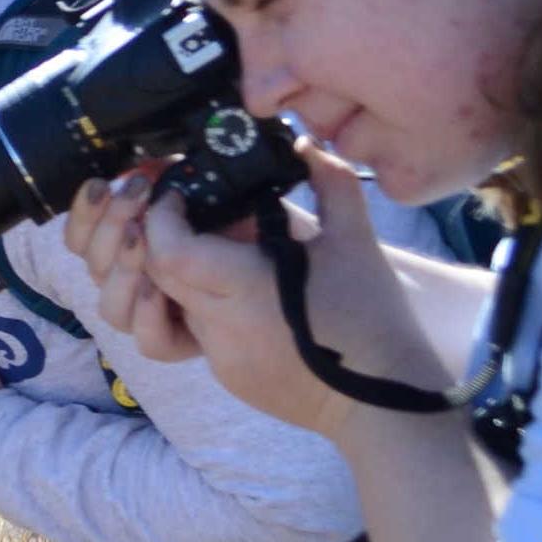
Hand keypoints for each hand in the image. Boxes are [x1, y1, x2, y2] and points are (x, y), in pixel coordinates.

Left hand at [69, 146, 449, 433]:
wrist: (383, 397)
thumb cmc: (373, 316)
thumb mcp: (354, 239)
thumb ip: (328, 182)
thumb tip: (307, 143)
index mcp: (249, 288)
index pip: (170, 252)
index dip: (161, 219)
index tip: (176, 195)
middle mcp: (223, 327)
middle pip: (157, 276)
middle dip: (158, 240)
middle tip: (180, 212)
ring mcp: (220, 357)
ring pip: (169, 307)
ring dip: (176, 276)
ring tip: (205, 251)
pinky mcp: (226, 376)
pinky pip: (194, 334)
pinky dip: (201, 306)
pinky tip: (233, 290)